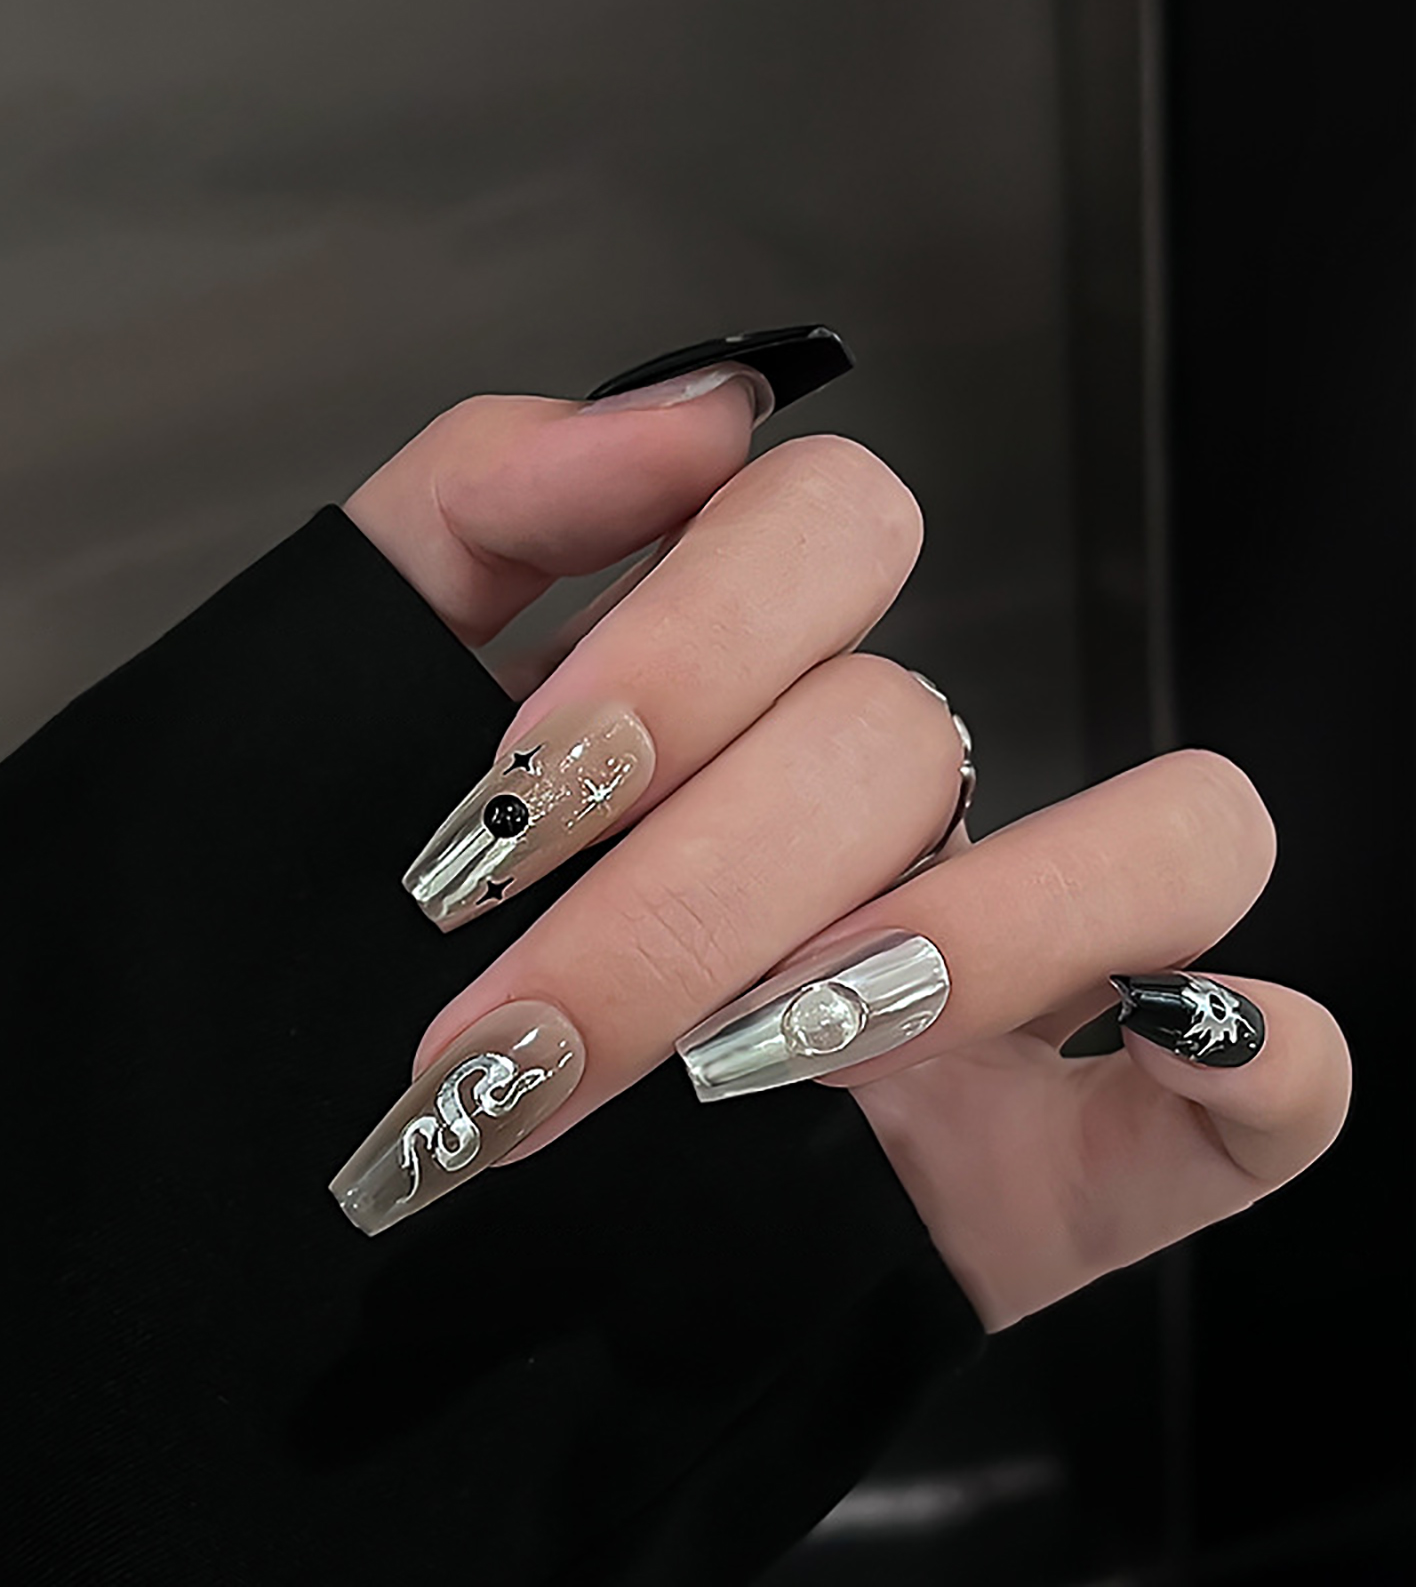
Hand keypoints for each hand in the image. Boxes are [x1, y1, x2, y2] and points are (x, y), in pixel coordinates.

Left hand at [333, 329, 1350, 1331]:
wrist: (371, 1239)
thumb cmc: (380, 967)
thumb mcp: (365, 707)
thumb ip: (478, 515)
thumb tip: (702, 408)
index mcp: (748, 700)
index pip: (824, 530)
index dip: (686, 639)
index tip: (520, 793)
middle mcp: (893, 817)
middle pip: (906, 736)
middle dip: (683, 897)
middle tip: (503, 1042)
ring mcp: (1017, 979)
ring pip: (1164, 844)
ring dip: (969, 939)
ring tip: (743, 1070)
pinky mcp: (1084, 1159)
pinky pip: (1281, 1082)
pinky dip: (1262, 1063)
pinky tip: (1152, 1063)